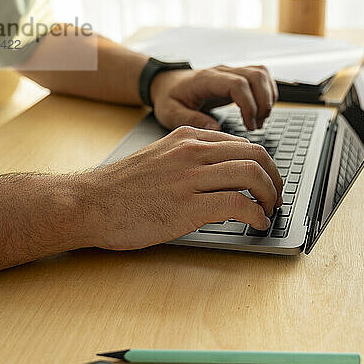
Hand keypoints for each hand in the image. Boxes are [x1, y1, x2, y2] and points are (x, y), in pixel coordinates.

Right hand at [84, 126, 282, 249]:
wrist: (88, 203)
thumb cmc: (120, 188)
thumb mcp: (158, 158)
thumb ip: (189, 161)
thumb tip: (220, 177)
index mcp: (186, 139)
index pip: (242, 144)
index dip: (262, 165)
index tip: (266, 181)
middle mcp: (192, 152)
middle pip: (255, 156)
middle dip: (274, 178)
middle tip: (276, 197)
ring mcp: (190, 178)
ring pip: (251, 176)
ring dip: (270, 196)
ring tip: (269, 211)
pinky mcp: (187, 206)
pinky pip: (238, 205)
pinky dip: (256, 216)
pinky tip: (256, 225)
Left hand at [150, 65, 278, 130]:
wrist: (166, 84)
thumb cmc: (169, 98)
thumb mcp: (171, 114)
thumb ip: (191, 120)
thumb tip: (216, 128)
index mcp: (206, 80)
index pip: (238, 84)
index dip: (249, 105)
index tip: (249, 126)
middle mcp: (222, 72)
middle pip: (256, 76)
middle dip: (264, 103)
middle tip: (256, 126)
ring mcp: (231, 72)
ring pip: (262, 74)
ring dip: (268, 98)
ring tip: (259, 120)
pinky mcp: (236, 78)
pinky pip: (261, 77)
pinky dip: (267, 94)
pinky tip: (260, 112)